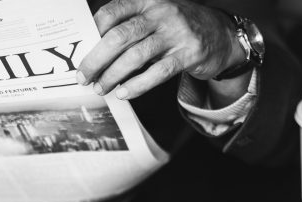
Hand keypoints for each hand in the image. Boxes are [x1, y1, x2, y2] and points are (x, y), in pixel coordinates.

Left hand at [77, 0, 243, 99]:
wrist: (221, 35)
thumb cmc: (179, 28)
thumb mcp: (155, 17)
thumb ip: (131, 27)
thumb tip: (95, 51)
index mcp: (147, 1)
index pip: (112, 11)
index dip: (92, 31)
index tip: (79, 50)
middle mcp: (160, 13)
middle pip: (119, 36)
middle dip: (96, 59)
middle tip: (83, 76)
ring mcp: (175, 33)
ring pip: (135, 56)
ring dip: (113, 75)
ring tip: (101, 88)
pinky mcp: (187, 54)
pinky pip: (157, 72)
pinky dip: (137, 85)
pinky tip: (124, 93)